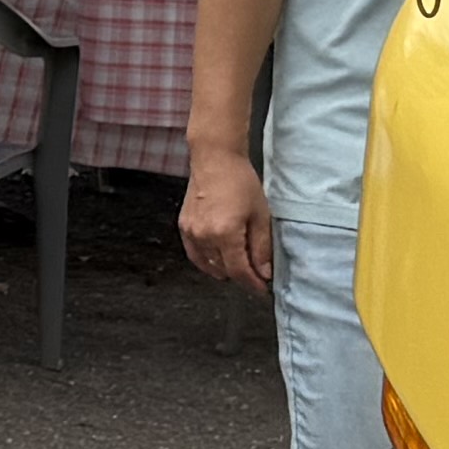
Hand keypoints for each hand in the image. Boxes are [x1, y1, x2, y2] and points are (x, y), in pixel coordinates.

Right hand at [179, 145, 273, 292]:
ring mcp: (191, 232)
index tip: (262, 289)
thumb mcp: (260, 214)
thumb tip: (264, 272)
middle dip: (241, 276)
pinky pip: (194, 255)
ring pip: (209, 265)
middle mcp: (205, 236)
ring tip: (239, 267)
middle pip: (224, 270)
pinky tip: (217, 263)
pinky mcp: (184, 227)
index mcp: (225, 233)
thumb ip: (261, 247)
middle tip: (256, 276)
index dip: (252, 283)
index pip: (239, 271)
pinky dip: (206, 263)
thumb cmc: (240, 181)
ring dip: (225, 270)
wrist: (215, 159)